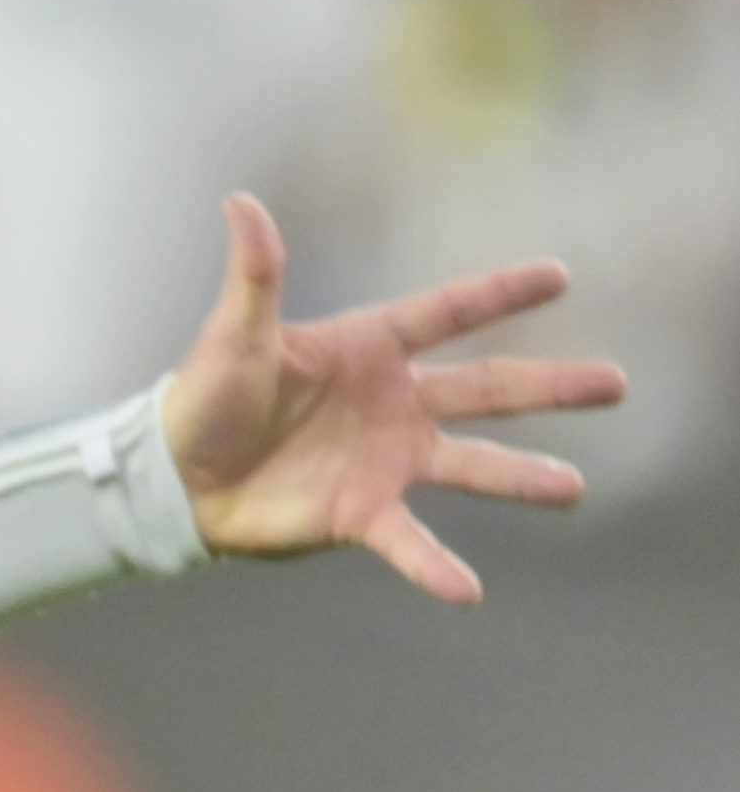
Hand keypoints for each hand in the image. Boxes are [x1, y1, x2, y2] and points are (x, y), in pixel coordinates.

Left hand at [164, 194, 626, 599]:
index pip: (447, 314)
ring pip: (471, 465)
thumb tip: (239, 200)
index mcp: (368, 349)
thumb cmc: (204, 397)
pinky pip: (409, 541)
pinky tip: (468, 591)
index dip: (499, 295)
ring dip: (521, 478)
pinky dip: (435, 566)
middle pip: (488, 389)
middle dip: (551, 386)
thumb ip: (255, 274)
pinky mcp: (361, 513)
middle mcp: (394, 402)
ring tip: (573, 488)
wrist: (176, 477)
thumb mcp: (233, 335)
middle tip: (615, 385)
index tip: (558, 277)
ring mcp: (386, 460)